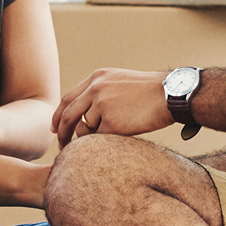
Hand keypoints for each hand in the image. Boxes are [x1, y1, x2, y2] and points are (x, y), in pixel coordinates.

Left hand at [52, 68, 173, 145]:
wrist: (170, 94)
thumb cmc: (151, 91)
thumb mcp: (120, 81)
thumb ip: (101, 92)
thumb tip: (85, 112)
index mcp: (97, 78)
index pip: (68, 98)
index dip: (58, 115)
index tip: (54, 128)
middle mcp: (95, 90)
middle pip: (68, 115)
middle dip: (61, 133)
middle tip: (60, 146)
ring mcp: (102, 105)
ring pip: (84, 129)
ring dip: (87, 140)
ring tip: (96, 147)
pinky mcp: (111, 122)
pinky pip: (98, 139)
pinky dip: (102, 144)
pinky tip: (111, 145)